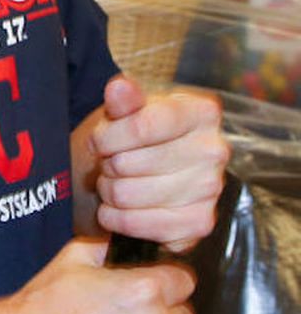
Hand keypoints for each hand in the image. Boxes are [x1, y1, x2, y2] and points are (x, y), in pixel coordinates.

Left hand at [90, 75, 227, 252]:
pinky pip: (139, 225)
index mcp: (201, 112)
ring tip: (114, 182)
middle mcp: (214, 150)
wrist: (146, 169)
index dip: (107, 137)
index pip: (141, 126)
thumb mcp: (125, 111)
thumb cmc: (134, 135)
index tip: (97, 142)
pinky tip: (118, 208)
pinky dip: (116, 219)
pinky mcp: (199, 223)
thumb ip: (122, 100)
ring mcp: (211, 189)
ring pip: (128, 195)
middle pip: (130, 164)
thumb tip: (119, 88)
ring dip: (109, 191)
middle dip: (107, 165)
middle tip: (110, 163)